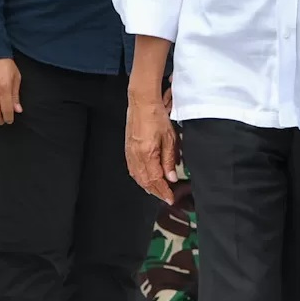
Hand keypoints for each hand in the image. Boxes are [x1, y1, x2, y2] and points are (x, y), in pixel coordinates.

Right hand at [125, 80, 178, 201]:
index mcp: (147, 154)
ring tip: (157, 191)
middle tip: (166, 197)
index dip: (164, 191)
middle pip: (146, 181)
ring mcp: (130, 152)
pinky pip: (132, 169)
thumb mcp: (170, 138)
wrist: (142, 103)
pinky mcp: (128, 148)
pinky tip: (145, 179)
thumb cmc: (156, 116)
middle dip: (156, 191)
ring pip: (138, 177)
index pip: (156, 179)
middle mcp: (136, 155)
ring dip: (148, 186)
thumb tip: (171, 177)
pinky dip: (139, 177)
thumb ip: (170, 160)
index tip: (171, 198)